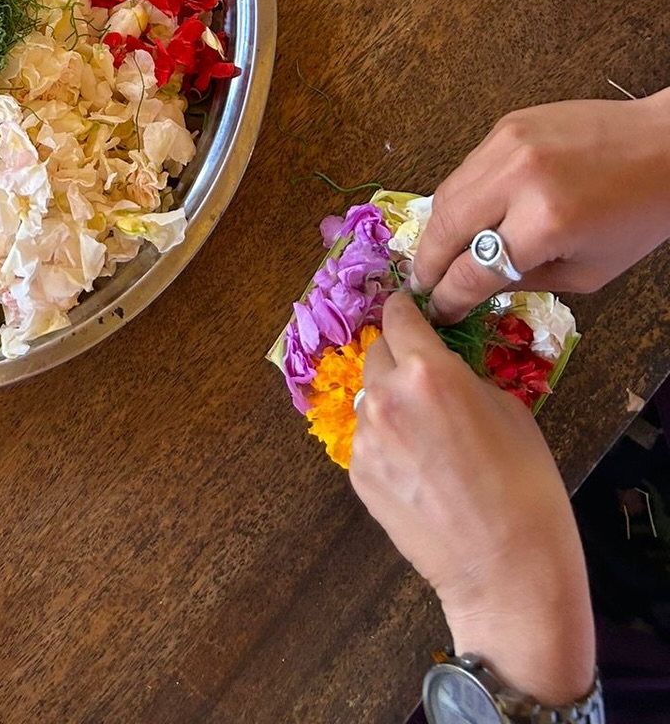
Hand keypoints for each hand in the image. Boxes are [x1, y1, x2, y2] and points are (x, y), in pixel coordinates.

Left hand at [351, 293, 594, 705]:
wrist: (507, 570)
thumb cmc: (525, 486)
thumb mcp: (509, 409)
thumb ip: (464, 377)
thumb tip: (444, 369)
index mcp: (427, 370)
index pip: (398, 315)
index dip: (407, 312)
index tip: (412, 315)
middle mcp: (386, 395)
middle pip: (377, 352)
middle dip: (399, 358)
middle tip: (427, 384)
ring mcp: (365, 438)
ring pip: (370, 398)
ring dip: (391, 402)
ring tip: (426, 436)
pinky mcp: (357, 475)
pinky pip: (367, 440)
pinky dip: (386, 443)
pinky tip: (418, 472)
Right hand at [411, 89, 669, 322]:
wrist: (663, 145)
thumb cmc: (639, 215)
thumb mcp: (591, 271)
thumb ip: (528, 280)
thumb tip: (477, 288)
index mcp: (545, 221)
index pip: (474, 269)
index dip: (449, 298)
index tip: (439, 314)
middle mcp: (516, 177)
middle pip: (444, 227)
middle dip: (426, 264)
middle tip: (421, 287)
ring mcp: (505, 144)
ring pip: (445, 194)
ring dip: (435, 231)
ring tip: (435, 257)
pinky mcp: (504, 126)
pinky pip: (465, 170)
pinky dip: (459, 199)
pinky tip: (464, 219)